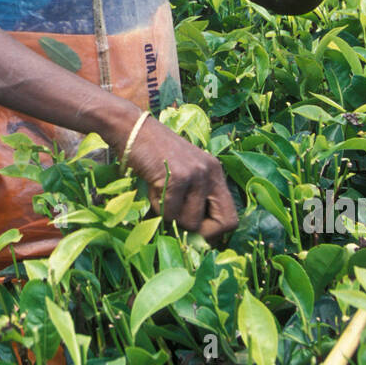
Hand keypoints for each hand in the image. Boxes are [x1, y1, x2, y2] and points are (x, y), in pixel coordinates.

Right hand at [122, 116, 238, 240]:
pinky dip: (157, 206)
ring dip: (171, 216)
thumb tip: (196, 235)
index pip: (231, 219)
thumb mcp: (184, 172)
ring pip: (190, 222)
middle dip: (197, 231)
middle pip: (221, 224)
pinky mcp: (178, 177)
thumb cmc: (155, 154)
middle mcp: (212, 173)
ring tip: (161, 194)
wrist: (133, 129)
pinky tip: (153, 187)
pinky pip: (169, 212)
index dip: (214, 232)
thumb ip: (194, 197)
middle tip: (178, 219)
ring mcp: (196, 174)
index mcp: (216, 173)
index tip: (194, 230)